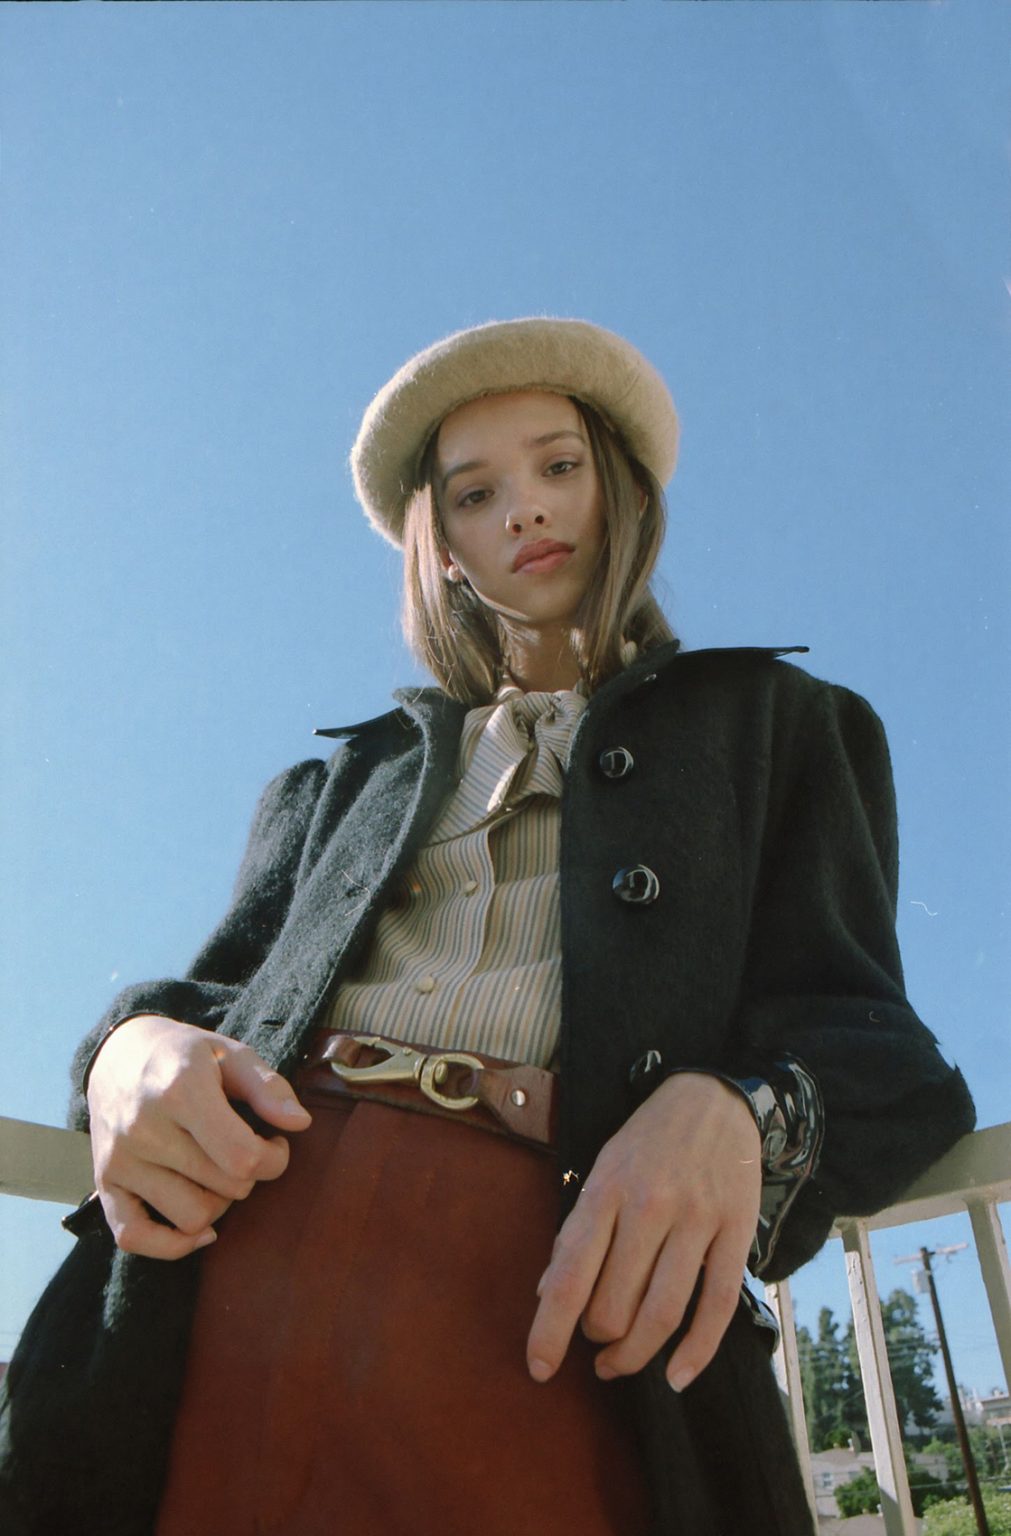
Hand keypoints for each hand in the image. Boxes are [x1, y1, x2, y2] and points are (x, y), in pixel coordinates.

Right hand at [86, 1014, 310, 1259]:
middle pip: (224, 1189)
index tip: (273, 1142)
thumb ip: (268, 1087)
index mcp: (181, 1090)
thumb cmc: (184, 1054)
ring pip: (191, 1218)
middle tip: (244, 1149)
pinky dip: (172, 1245)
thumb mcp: (231, 1053)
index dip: (274, 1159)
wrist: (118, 1054)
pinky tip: (199, 1227)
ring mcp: (120, 1159)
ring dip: (218, 1204)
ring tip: (217, 1171)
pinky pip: (134, 1238)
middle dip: (248, 1176)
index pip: (242, 1158)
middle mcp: (144, 1128)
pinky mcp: (104, 1182)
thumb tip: (300, 1123)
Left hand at [526, 1072, 760, 1391]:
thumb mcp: (601, 1170)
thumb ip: (577, 1232)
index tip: (539, 1369)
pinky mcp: (737, 1231)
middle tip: (595, 1341)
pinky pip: (717, 1307)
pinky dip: (696, 1352)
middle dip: (597, 1338)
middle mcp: (649, 1205)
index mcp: (606, 1189)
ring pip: (662, 1313)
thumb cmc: (647, 1142)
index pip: (571, 1275)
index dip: (551, 1330)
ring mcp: (697, 1220)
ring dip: (635, 1354)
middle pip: (615, 1305)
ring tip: (619, 1363)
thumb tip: (548, 1295)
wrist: (714, 1098)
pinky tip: (676, 1376)